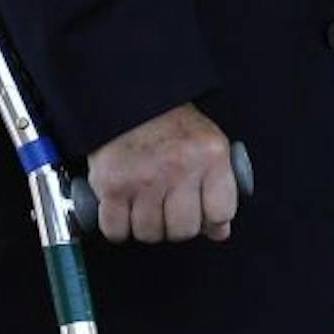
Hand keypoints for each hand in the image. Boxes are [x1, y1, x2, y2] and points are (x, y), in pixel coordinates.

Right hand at [87, 103, 238, 243]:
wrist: (128, 99)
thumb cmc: (171, 125)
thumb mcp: (207, 145)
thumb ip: (218, 187)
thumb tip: (220, 232)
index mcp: (211, 155)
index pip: (221, 213)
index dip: (210, 219)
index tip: (200, 212)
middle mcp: (180, 167)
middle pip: (183, 230)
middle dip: (175, 226)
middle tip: (167, 208)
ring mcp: (145, 178)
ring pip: (150, 233)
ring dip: (146, 226)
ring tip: (144, 205)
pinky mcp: (112, 185)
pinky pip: (116, 230)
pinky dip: (117, 227)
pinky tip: (122, 209)